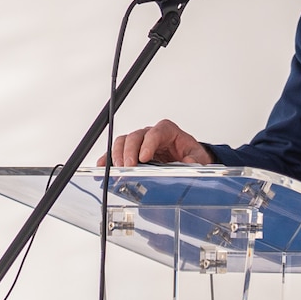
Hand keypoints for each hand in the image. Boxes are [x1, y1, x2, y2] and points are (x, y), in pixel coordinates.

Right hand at [98, 119, 213, 166]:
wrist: (186, 159)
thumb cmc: (189, 154)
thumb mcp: (197, 156)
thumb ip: (194, 159)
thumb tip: (189, 161)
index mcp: (167, 131)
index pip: (155, 132)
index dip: (148, 144)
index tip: (144, 157)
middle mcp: (151, 134)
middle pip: (135, 136)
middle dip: (129, 151)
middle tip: (128, 166)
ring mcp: (139, 142)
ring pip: (123, 141)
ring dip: (118, 154)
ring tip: (118, 168)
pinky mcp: (131, 152)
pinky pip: (117, 151)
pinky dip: (108, 158)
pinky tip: (103, 165)